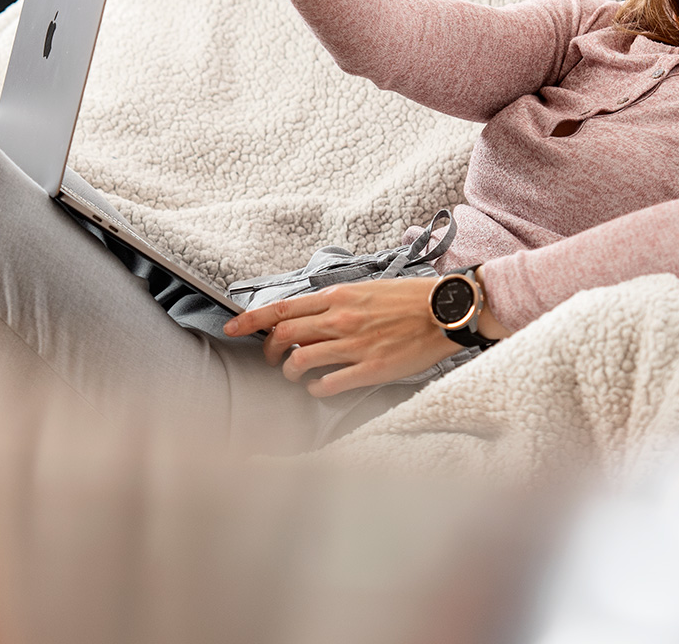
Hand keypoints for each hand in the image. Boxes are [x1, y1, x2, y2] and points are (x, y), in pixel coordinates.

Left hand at [222, 277, 462, 396]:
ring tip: (295, 375)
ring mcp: (354, 345)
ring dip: (290, 372)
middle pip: (284, 336)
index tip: (232, 329)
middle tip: (271, 360)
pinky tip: (319, 387)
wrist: (446, 310)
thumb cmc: (408, 300)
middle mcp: (340, 319)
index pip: (281, 309)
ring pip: (300, 361)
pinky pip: (328, 384)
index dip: (251, 321)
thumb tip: (306, 317)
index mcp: (337, 297)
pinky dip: (315, 389)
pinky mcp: (370, 368)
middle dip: (268, 352)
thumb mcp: (365, 290)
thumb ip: (334, 303)